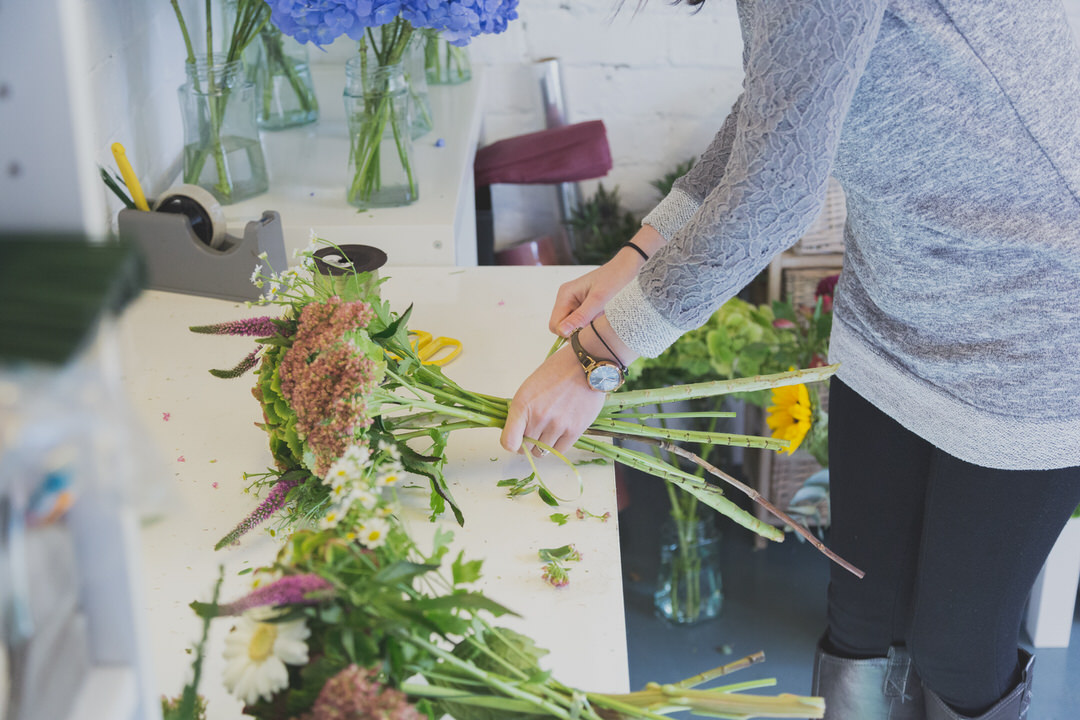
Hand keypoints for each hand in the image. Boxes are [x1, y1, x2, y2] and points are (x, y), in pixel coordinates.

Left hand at [500, 344, 605, 455]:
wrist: (584, 367)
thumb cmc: (556, 373)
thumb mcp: (529, 388)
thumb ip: (521, 412)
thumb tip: (518, 434)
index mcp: (522, 405)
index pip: (509, 442)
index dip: (511, 444)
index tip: (516, 440)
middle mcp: (538, 418)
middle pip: (526, 448)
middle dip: (527, 443)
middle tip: (534, 433)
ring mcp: (557, 426)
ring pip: (542, 452)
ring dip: (543, 445)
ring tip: (548, 431)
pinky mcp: (574, 430)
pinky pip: (559, 451)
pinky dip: (557, 446)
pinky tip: (559, 434)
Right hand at [550, 225, 665, 336]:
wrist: (630, 267)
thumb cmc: (616, 279)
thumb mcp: (599, 300)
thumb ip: (580, 316)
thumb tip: (562, 331)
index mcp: (565, 294)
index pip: (555, 325)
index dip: (569, 334)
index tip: (588, 332)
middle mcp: (567, 298)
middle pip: (563, 327)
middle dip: (578, 331)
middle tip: (597, 326)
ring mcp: (575, 303)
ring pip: (573, 326)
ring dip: (586, 328)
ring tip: (601, 319)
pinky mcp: (585, 306)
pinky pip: (582, 322)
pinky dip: (591, 324)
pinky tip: (602, 318)